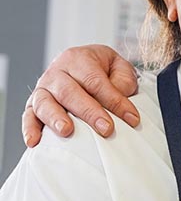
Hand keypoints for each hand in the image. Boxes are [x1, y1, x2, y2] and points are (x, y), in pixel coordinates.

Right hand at [23, 45, 140, 146]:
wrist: (83, 66)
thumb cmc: (103, 70)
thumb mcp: (118, 67)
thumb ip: (123, 80)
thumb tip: (120, 97)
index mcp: (78, 59)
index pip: (96, 80)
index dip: (114, 100)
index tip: (132, 118)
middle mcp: (57, 72)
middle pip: (69, 91)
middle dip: (89, 112)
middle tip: (106, 129)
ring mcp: (43, 89)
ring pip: (44, 102)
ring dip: (55, 118)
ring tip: (67, 131)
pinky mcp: (33, 105)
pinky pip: (28, 116)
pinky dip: (29, 129)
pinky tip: (34, 142)